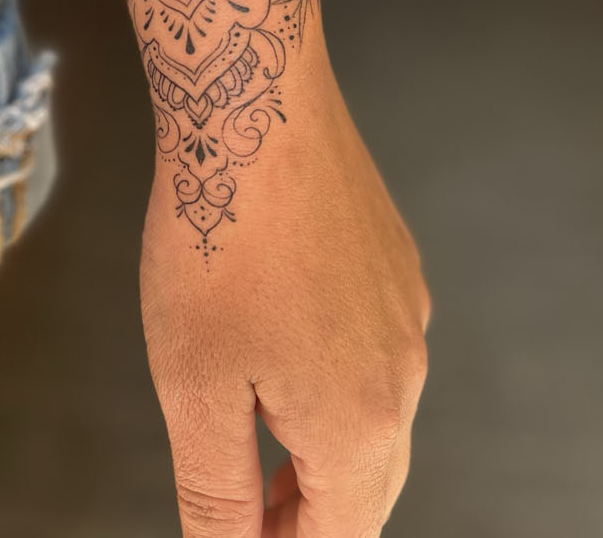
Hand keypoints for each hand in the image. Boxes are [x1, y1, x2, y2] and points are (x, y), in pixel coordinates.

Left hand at [139, 49, 430, 537]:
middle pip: (365, 483)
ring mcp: (406, 310)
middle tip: (241, 513)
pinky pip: (372, 344)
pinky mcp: (392, 262)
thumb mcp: (196, 386)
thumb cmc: (219, 236)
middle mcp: (404, 373)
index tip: (238, 537)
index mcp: (361, 425)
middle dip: (302, 511)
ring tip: (252, 440)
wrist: (258, 108)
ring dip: (315, 442)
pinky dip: (328, 371)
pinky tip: (278, 343)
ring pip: (371, 410)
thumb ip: (217, 492)